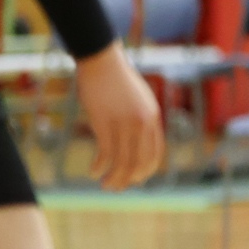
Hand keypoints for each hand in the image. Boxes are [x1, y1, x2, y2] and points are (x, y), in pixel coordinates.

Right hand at [74, 44, 163, 189]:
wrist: (102, 61)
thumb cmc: (118, 80)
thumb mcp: (139, 99)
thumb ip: (142, 119)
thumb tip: (140, 139)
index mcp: (153, 118)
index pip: (155, 154)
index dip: (145, 171)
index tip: (135, 179)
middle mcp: (142, 123)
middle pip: (140, 162)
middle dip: (129, 179)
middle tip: (117, 187)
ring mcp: (124, 123)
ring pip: (123, 161)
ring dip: (114, 178)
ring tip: (105, 186)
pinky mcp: (105, 122)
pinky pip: (105, 153)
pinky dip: (99, 166)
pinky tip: (93, 172)